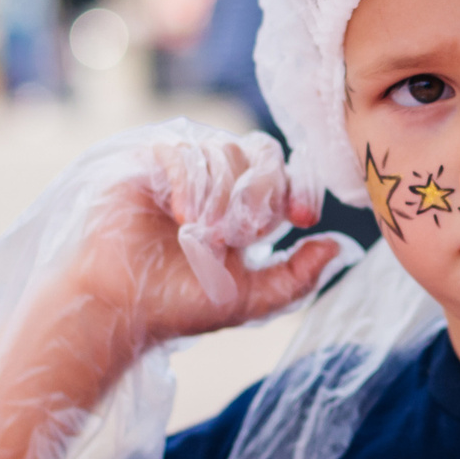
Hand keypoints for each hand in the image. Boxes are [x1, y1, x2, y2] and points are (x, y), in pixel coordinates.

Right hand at [0, 123, 355, 458]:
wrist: (120, 309)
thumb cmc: (178, 306)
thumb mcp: (251, 298)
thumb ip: (296, 276)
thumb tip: (339, 248)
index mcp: (243, 209)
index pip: (282, 173)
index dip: (298, 187)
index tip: (301, 218)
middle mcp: (215, 183)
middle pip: (260, 152)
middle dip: (262, 190)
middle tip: (244, 232)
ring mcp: (180, 170)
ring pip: (224, 149)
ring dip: (223, 195)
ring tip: (206, 235)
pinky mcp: (146, 164)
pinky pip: (184, 149)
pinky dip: (192, 181)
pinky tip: (184, 216)